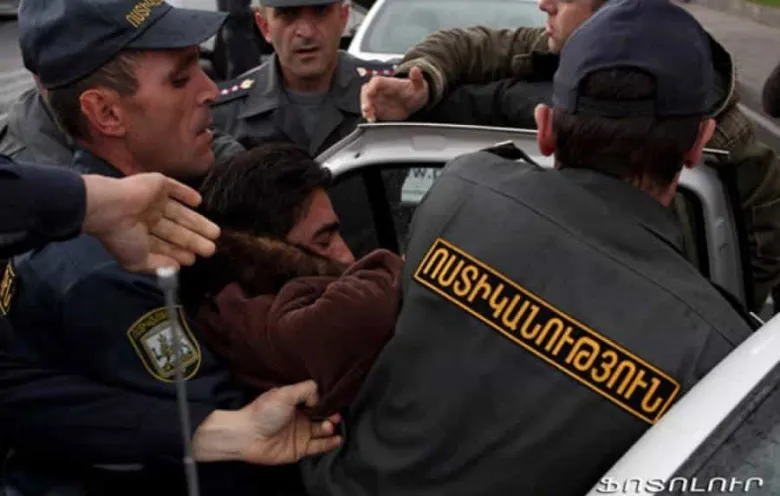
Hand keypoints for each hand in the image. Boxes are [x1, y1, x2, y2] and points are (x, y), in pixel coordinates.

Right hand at [81, 173, 219, 272]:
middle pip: (177, 229)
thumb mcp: (136, 261)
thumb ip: (156, 265)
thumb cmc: (121, 236)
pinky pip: (176, 189)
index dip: (180, 252)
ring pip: (180, 213)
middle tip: (211, 249)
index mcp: (141, 234)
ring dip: (197, 222)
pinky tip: (199, 202)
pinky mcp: (158, 184)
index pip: (166, 244)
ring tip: (215, 233)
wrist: (109, 207)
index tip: (194, 259)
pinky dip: (187, 194)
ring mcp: (154, 200)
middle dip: (194, 240)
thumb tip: (175, 268)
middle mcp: (148, 217)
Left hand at [193, 381, 342, 464]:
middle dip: (331, 414)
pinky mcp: (300, 449)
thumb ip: (306, 390)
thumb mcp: (285, 393)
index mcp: (295, 402)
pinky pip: (318, 446)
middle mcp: (300, 417)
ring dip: (330, 427)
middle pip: (322, 415)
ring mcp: (300, 434)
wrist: (246, 436)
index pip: (316, 400)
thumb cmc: (264, 411)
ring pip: (322, 430)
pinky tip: (337, 438)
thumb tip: (320, 399)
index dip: (326, 401)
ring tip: (330, 425)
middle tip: (334, 415)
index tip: (334, 401)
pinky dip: (330, 443)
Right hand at [361, 66, 429, 121]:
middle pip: (366, 91)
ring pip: (366, 102)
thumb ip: (417, 78)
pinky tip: (372, 120)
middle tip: (367, 109)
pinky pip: (370, 113)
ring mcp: (378, 101)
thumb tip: (416, 69)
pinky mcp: (378, 110)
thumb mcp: (419, 85)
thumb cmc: (415, 91)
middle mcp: (380, 90)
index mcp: (388, 82)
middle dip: (365, 100)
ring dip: (366, 110)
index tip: (369, 94)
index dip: (371, 87)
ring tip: (370, 117)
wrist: (415, 102)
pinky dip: (370, 117)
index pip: (376, 81)